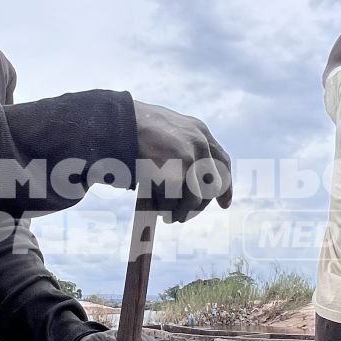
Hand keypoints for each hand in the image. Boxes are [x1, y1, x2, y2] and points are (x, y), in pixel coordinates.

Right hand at [132, 101, 233, 222]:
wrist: (115, 124)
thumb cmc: (132, 129)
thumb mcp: (165, 131)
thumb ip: (181, 149)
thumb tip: (187, 183)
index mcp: (198, 130)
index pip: (222, 162)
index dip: (225, 187)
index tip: (224, 205)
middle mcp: (200, 143)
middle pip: (212, 185)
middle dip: (199, 205)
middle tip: (183, 216)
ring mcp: (189, 157)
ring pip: (195, 198)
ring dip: (183, 212)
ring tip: (169, 217)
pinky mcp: (176, 172)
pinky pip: (176, 202)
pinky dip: (166, 209)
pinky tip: (157, 209)